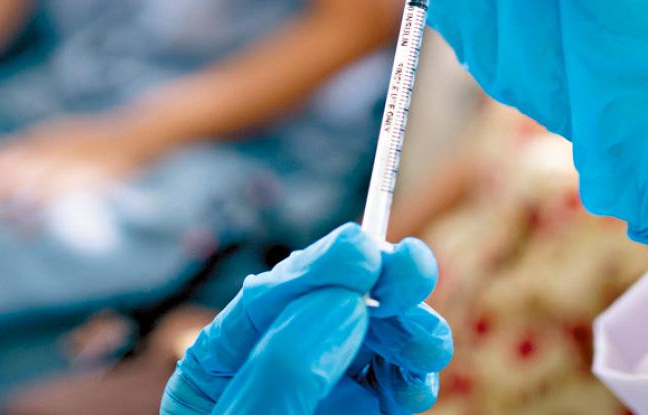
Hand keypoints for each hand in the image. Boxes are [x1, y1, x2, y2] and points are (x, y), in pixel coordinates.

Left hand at [0, 116, 146, 215]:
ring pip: (23, 185)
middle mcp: (49, 146)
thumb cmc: (102, 140)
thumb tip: (12, 176)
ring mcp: (65, 162)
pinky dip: (34, 214)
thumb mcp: (67, 136)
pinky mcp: (82, 178)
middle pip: (5, 169)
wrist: (141, 132)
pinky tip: (20, 229)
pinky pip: (51, 199)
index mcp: (43, 135)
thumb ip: (40, 153)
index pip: (0, 153)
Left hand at [161, 223, 451, 414]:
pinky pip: (401, 378)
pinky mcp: (367, 411)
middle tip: (411, 266)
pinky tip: (419, 373)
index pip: (268, 296)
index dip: (319, 266)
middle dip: (380, 277)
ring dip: (411, 323)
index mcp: (221, 364)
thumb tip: (345, 296)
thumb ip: (285, 364)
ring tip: (426, 339)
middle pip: (334, 300)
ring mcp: (327, 388)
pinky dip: (419, 370)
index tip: (361, 249)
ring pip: (377, 332)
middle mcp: (278, 365)